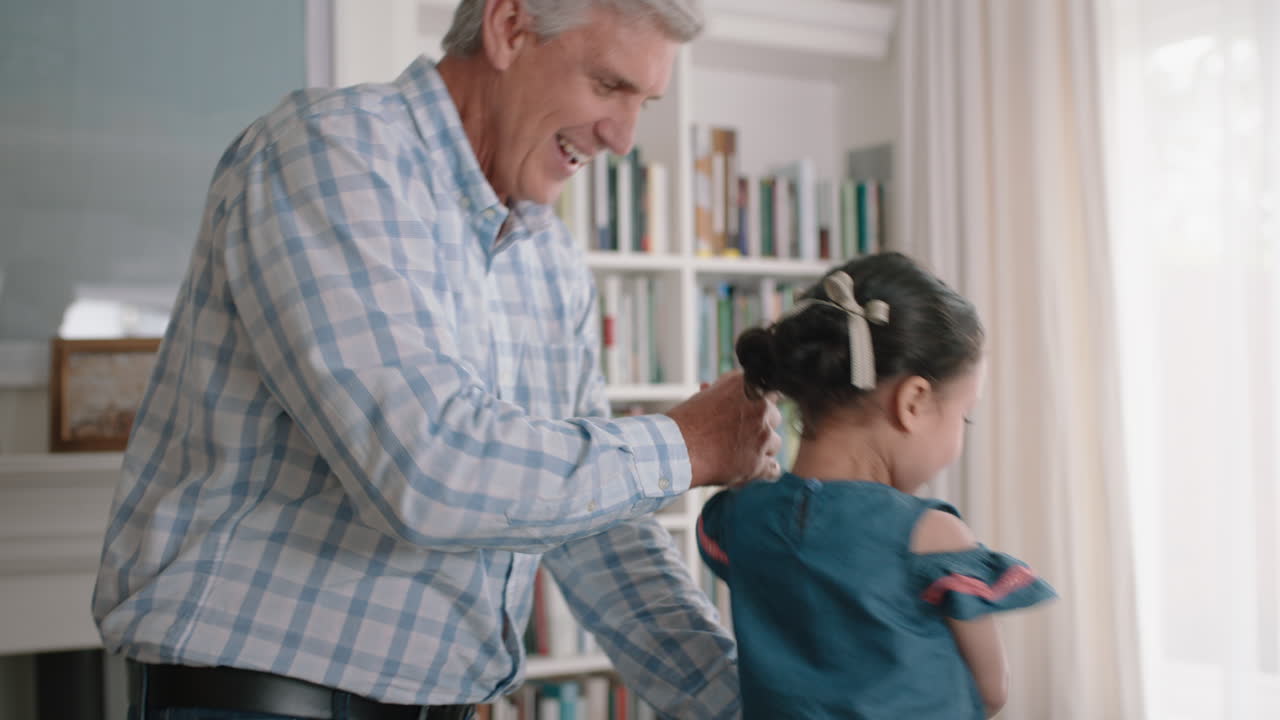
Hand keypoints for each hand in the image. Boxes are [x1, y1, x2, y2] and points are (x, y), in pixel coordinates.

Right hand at [666, 370, 782, 487]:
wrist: (674, 448)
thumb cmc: (685, 422)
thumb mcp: (706, 396)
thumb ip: (724, 394)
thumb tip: (715, 388)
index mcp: (749, 387)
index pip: (772, 392)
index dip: (761, 405)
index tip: (753, 412)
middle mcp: (760, 409)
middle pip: (774, 418)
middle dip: (761, 426)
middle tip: (740, 434)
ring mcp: (762, 436)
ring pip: (774, 444)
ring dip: (761, 449)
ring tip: (738, 454)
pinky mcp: (759, 463)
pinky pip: (773, 470)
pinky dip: (762, 472)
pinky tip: (748, 470)